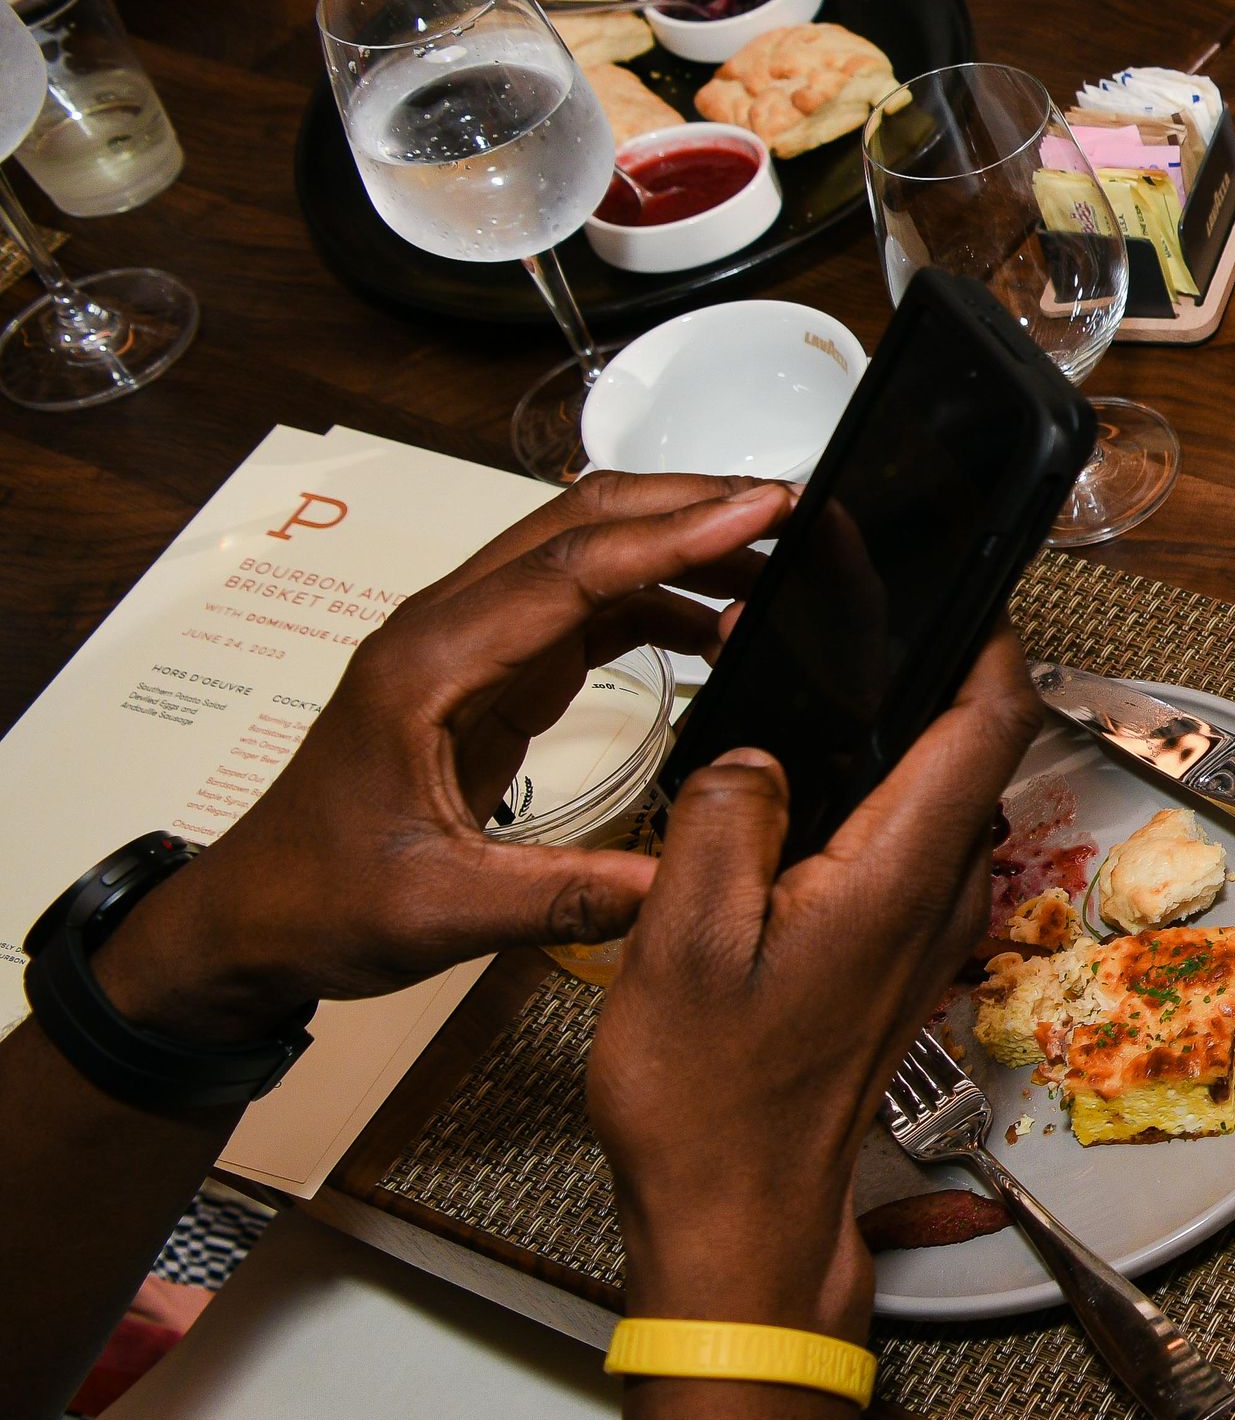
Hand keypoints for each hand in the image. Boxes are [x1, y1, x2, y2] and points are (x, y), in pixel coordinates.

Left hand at [89, 474, 793, 1045]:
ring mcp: (470, 643)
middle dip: (689, 505)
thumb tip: (684, 885)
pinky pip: (585, 606)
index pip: (570, 569)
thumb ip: (566, 898)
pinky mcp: (490, 670)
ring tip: (779, 562)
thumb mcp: (444, 913)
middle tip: (796, 512)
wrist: (253, 914)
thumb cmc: (321, 899)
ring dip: (679, 544)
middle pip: (580, 525)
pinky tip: (720, 627)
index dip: (674, 535)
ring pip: (586, 553)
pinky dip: (657, 597)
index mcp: (429, 666)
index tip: (764, 508)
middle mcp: (447, 631)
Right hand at [588, 632, 1038, 1340]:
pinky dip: (863, 803)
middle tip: (846, 624)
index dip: (984, 638)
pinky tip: (785, 798)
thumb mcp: (684, 942)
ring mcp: (925, 930)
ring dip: (888, 740)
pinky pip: (901, 847)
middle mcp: (938, 895)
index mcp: (900, 874)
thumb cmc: (710, 1102)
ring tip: (805, 693)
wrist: (737, 1215)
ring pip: (934, 797)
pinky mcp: (896, 957)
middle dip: (923, 674)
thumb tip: (753, 753)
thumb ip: (724, 821)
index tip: (949, 583)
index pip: (990, 721)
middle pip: (970, 748)